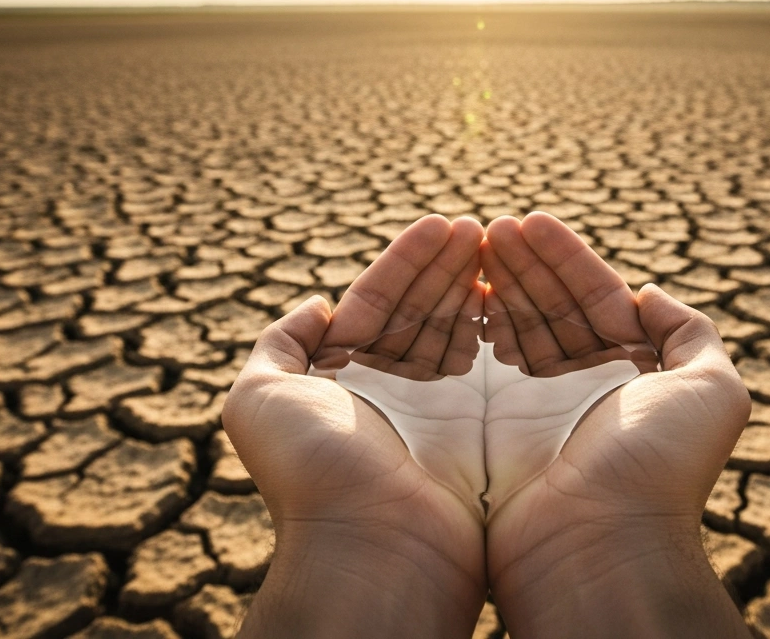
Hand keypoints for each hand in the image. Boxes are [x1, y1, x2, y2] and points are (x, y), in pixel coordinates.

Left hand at [222, 214, 486, 637]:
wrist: (371, 545)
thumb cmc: (311, 470)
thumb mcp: (259, 396)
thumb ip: (279, 343)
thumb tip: (316, 305)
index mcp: (342, 376)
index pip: (378, 301)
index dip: (408, 260)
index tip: (443, 223)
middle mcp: (389, 390)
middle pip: (422, 307)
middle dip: (448, 262)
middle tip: (478, 225)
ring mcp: (437, 408)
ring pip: (458, 326)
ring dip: (476, 280)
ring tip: (499, 237)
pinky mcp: (479, 427)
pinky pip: (493, 361)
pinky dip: (501, 321)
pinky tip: (510, 286)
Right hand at [481, 213, 751, 637]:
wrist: (600, 545)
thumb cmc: (659, 465)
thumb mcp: (713, 389)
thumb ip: (692, 333)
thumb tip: (651, 295)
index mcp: (635, 374)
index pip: (597, 298)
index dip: (566, 258)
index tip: (531, 220)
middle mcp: (587, 387)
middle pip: (552, 305)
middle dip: (524, 262)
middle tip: (493, 225)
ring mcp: (539, 407)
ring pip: (516, 326)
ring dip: (496, 281)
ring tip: (470, 239)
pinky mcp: (496, 426)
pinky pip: (481, 361)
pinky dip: (470, 322)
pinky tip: (460, 289)